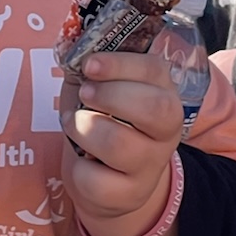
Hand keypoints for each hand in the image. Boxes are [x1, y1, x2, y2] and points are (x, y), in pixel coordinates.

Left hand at [59, 49, 183, 235]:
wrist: (109, 184)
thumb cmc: (104, 123)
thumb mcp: (100, 90)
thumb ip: (91, 67)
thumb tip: (70, 41)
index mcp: (163, 95)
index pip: (156, 71)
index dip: (120, 64)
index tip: (89, 65)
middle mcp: (166, 131)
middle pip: (154, 108)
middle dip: (111, 95)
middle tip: (85, 95)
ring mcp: (151, 165)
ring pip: (120, 143)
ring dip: (85, 129)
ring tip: (75, 125)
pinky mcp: (130, 195)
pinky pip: (97, 180)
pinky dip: (78, 168)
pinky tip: (82, 162)